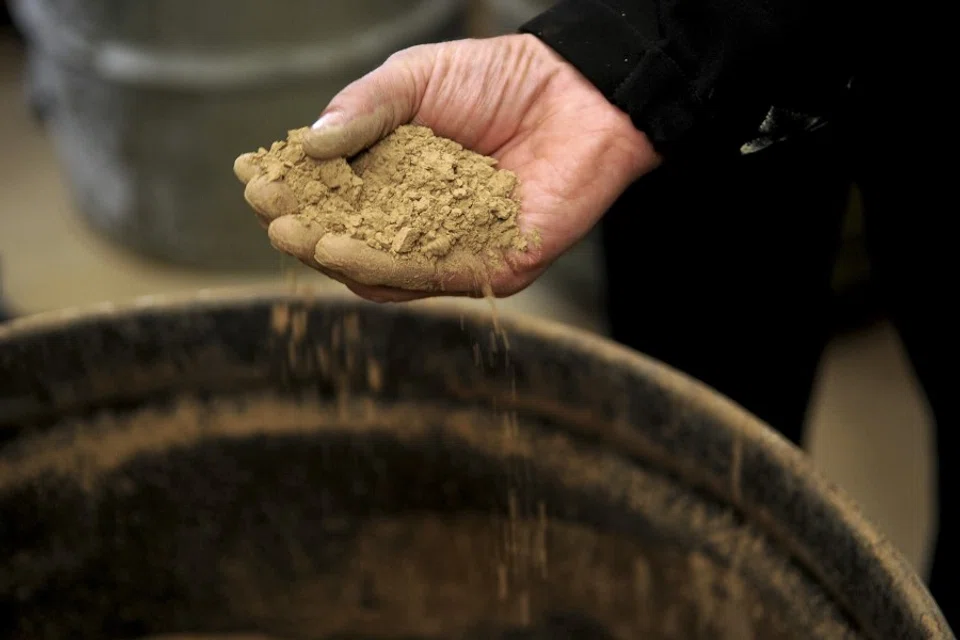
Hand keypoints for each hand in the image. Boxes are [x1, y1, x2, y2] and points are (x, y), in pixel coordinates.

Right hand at [236, 34, 659, 301]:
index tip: (256, 180)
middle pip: (351, 241)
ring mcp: (452, 251)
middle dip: (306, 230)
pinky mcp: (490, 268)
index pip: (334, 198)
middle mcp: (419, 223)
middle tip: (271, 218)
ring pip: (382, 270)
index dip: (294, 191)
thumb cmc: (499, 79)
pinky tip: (345, 250)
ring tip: (298, 237)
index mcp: (394, 181)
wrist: (577, 90)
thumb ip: (364, 110)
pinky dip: (384, 267)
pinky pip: (430, 277)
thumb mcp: (415, 80)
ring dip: (335, 256)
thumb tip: (308, 148)